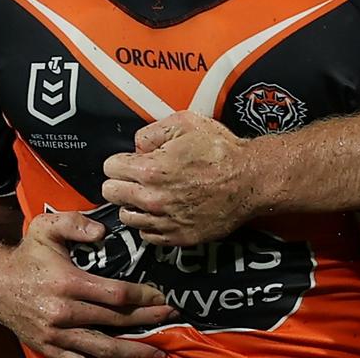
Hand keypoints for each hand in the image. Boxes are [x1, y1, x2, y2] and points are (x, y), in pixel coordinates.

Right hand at [0, 211, 175, 357]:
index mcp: (67, 282)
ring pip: (104, 349)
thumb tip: (102, 234)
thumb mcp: (47, 228)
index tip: (161, 296)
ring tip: (158, 350)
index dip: (143, 297)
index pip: (116, 295)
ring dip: (134, 351)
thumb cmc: (26, 257)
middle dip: (148, 320)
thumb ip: (75, 223)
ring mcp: (57, 336)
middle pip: (116, 322)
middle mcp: (63, 312)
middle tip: (171, 316)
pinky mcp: (51, 350)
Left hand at [101, 111, 258, 245]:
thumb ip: (152, 132)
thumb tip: (137, 146)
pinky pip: (147, 235)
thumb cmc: (221, 151)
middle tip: (137, 177)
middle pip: (111, 194)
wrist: (250, 180)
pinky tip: (163, 210)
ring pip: (126, 217)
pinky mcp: (178, 237)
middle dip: (121, 182)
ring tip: (150, 194)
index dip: (121, 161)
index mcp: (150, 170)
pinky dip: (150, 223)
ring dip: (133, 205)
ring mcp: (165, 221)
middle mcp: (153, 199)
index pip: (109, 168)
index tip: (131, 161)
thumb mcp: (185, 123)